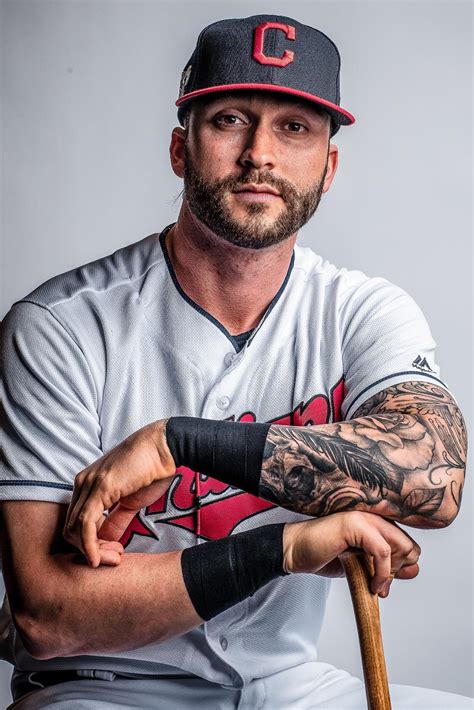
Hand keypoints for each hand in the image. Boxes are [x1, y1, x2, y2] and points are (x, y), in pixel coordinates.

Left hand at [64, 420, 175, 566]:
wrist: (165, 447)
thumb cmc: (152, 470)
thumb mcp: (131, 502)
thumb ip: (116, 520)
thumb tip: (107, 540)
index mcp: (88, 483)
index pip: (77, 522)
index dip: (91, 544)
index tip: (115, 553)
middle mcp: (83, 482)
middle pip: (71, 528)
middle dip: (90, 551)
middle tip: (115, 559)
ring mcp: (89, 483)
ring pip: (75, 529)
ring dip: (92, 551)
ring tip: (114, 558)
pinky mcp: (100, 487)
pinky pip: (85, 524)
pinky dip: (90, 546)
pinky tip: (99, 558)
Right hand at [283, 511, 420, 596]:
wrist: (295, 552)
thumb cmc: (324, 555)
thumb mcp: (362, 564)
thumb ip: (388, 566)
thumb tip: (415, 569)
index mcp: (377, 522)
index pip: (408, 544)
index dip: (401, 567)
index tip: (384, 583)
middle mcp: (374, 516)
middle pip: (409, 546)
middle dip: (398, 571)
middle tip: (380, 586)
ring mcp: (365, 517)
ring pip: (401, 547)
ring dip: (391, 574)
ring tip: (375, 586)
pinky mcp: (355, 524)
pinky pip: (383, 551)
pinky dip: (382, 572)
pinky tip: (373, 584)